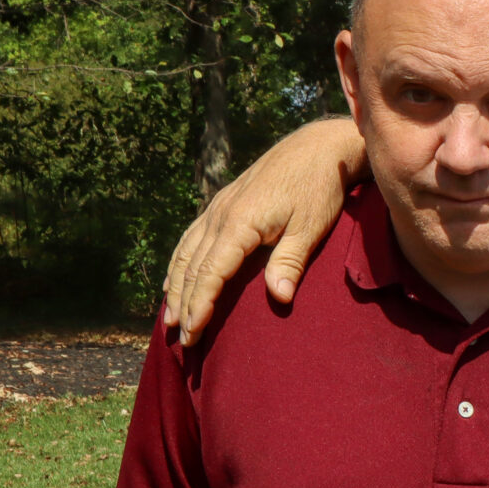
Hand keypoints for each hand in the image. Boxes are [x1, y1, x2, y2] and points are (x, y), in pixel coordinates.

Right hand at [161, 117, 364, 344]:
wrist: (316, 147)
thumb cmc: (318, 188)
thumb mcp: (310, 227)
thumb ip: (290, 262)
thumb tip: (279, 298)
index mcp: (239, 223)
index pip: (211, 272)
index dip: (200, 304)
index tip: (193, 333)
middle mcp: (220, 215)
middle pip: (192, 267)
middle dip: (184, 305)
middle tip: (181, 340)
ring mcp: (218, 208)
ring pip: (185, 252)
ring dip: (175, 287)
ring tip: (170, 318)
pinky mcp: (223, 204)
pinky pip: (191, 238)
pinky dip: (179, 262)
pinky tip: (175, 280)